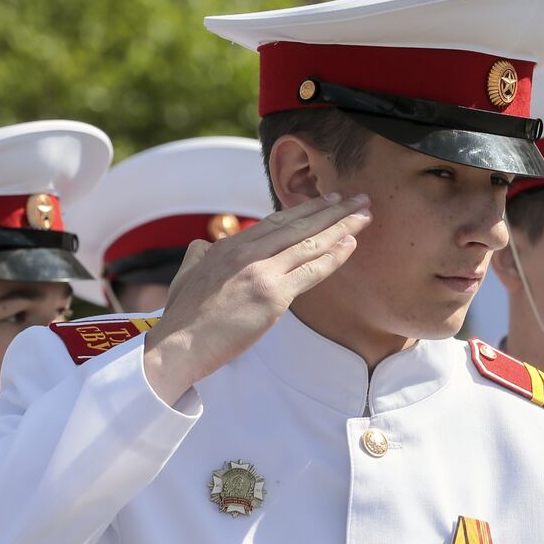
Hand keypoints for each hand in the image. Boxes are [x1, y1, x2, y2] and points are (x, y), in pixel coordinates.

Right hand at [142, 192, 371, 402]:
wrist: (178, 345)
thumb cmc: (182, 318)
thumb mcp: (185, 274)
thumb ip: (198, 255)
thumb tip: (201, 244)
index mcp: (228, 245)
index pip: (275, 221)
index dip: (305, 210)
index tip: (326, 201)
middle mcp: (246, 251)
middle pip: (298, 224)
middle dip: (332, 210)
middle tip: (357, 198)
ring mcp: (261, 271)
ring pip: (310, 242)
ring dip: (342, 226)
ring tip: (364, 214)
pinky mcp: (272, 295)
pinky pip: (311, 271)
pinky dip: (334, 256)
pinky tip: (351, 244)